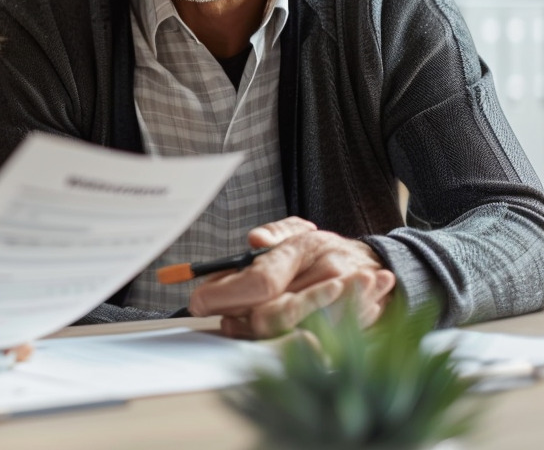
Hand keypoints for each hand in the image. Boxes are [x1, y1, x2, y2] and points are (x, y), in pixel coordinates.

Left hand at [187, 217, 396, 338]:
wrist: (378, 268)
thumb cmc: (325, 251)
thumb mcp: (299, 231)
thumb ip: (274, 233)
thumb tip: (254, 239)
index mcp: (305, 250)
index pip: (260, 280)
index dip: (224, 294)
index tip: (198, 301)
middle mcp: (324, 277)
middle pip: (268, 314)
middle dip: (233, 317)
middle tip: (215, 313)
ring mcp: (338, 308)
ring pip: (282, 334)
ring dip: (249, 329)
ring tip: (233, 320)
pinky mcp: (346, 331)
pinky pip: (302, 346)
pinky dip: (273, 340)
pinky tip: (260, 330)